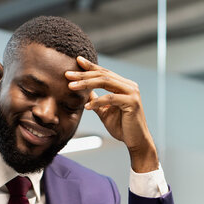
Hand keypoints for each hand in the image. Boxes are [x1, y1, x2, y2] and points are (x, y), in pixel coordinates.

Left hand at [66, 57, 158, 172]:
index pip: (104, 72)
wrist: (136, 141)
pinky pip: (111, 98)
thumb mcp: (104, 111)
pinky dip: (97, 101)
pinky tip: (86, 107)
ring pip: (106, 82)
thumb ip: (96, 100)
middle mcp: (129, 86)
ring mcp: (132, 93)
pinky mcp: (132, 102)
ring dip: (87, 83)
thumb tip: (84, 92)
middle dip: (84, 74)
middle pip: (103, 75)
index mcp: (124, 85)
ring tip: (72, 87)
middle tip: (67, 75)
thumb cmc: (122, 127)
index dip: (90, 67)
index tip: (77, 61)